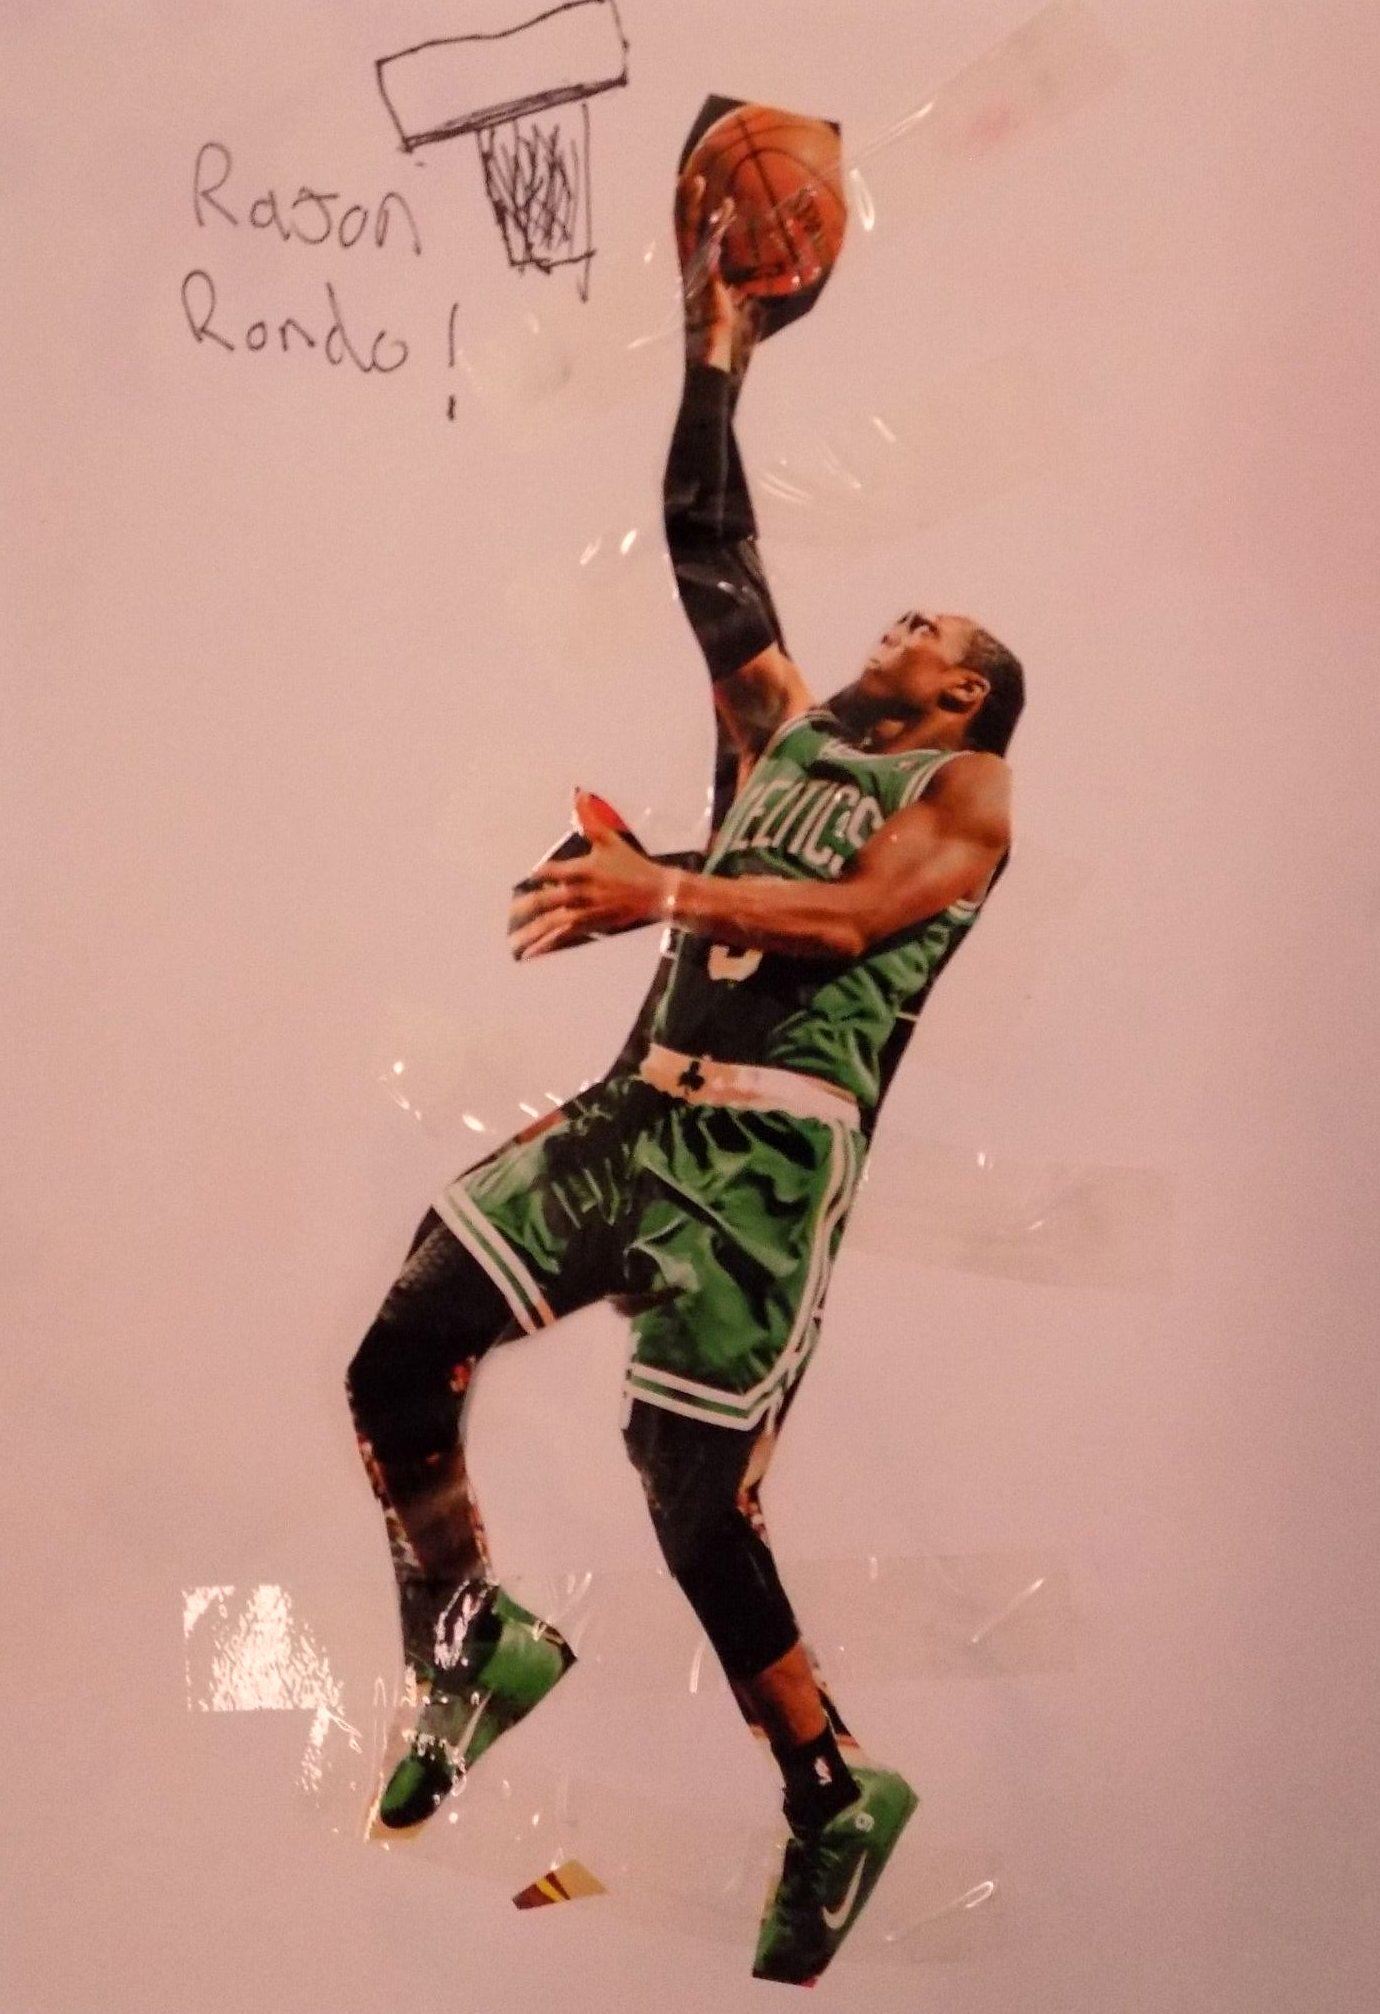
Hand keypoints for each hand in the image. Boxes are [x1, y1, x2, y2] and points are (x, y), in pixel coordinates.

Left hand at [508, 797, 671, 959]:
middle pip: (543, 901)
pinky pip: (562, 938)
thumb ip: (589, 818)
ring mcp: (583, 913)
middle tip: (508, 912)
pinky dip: (545, 946)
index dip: (538, 874)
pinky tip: (530, 954)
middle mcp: (578, 894)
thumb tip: (577, 793)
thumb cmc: (632, 865)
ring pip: (549, 924)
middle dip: (523, 907)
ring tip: (512, 942)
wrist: (655, 893)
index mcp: (580, 871)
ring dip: (529, 933)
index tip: (529, 877)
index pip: (549, 871)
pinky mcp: (589, 927)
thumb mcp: (610, 840)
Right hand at [674, 173, 755, 369]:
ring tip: (697, 180)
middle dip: (684, 202)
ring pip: (688, 232)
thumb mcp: (736, 303)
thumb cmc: (727, 335)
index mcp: (697, 274)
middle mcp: (691, 271)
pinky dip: (715, 227)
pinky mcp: (705, 281)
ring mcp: (695, 275)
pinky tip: (724, 209)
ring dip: (692, 206)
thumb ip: (742, 284)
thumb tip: (763, 275)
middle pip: (683, 228)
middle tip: (689, 175)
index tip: (691, 190)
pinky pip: (708, 248)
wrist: (716, 356)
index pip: (690, 238)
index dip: (688, 215)